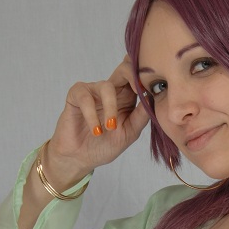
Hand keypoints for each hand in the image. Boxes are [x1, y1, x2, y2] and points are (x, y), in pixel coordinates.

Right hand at [45, 55, 150, 179]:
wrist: (82, 159)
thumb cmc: (105, 146)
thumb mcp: (129, 133)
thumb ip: (141, 116)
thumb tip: (152, 97)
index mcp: (126, 97)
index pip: (137, 77)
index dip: (144, 75)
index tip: (152, 87)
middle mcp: (110, 90)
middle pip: (123, 69)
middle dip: (132, 76)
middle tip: (139, 90)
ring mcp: (93, 91)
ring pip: (106, 86)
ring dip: (111, 107)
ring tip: (110, 128)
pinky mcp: (76, 95)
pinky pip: (85, 97)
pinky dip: (92, 115)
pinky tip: (96, 131)